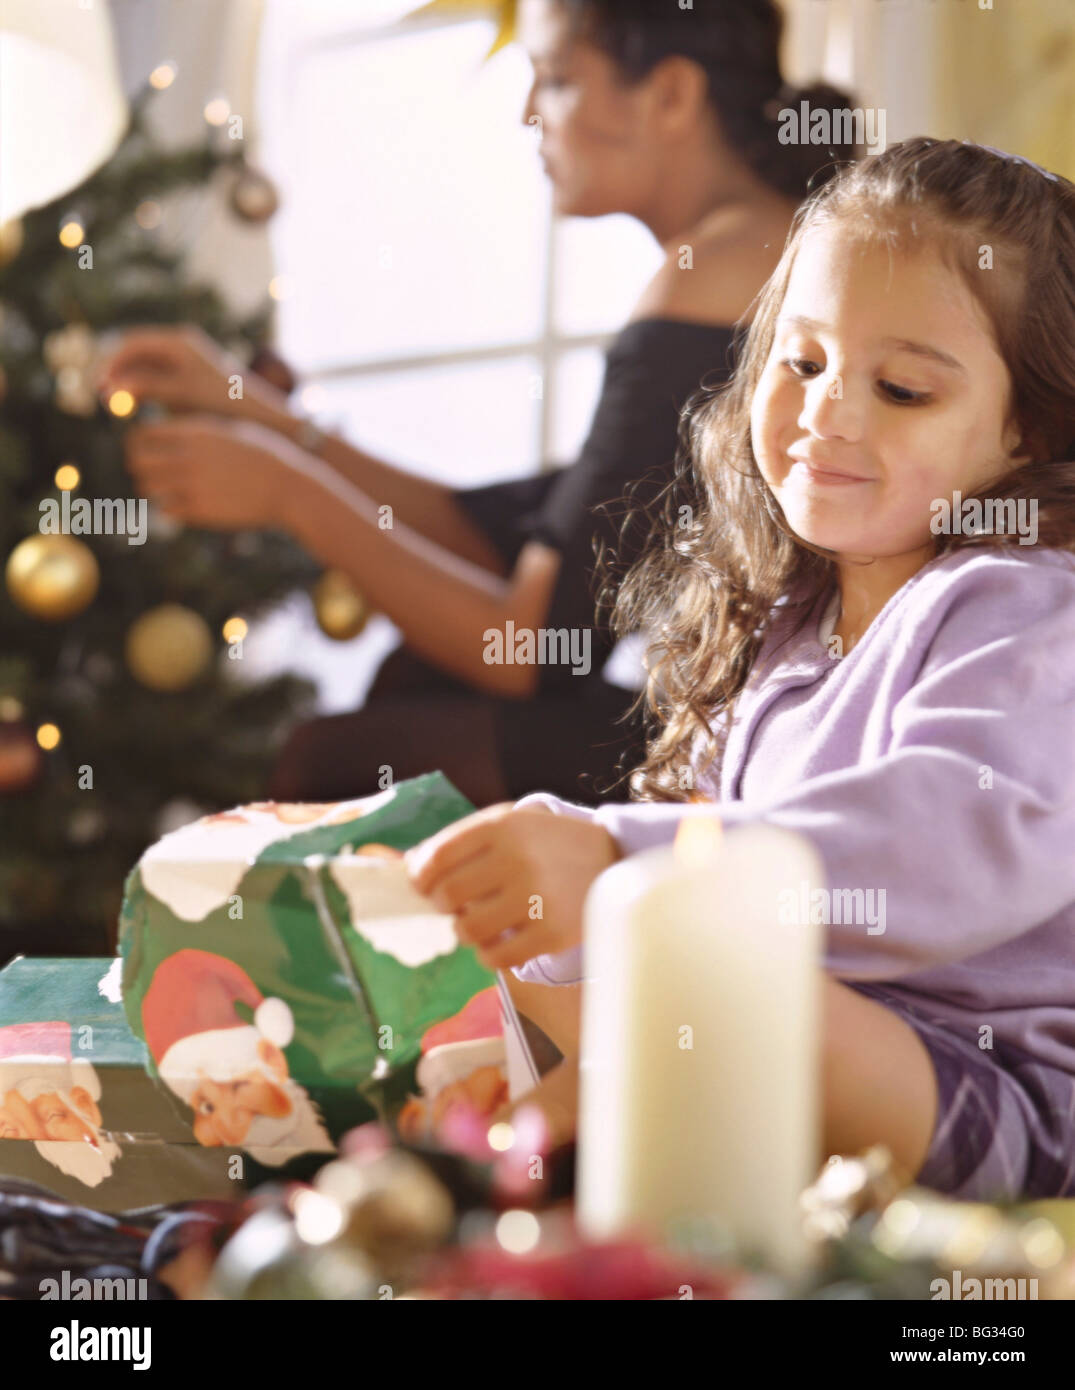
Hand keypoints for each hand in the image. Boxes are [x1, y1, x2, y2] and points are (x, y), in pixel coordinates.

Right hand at [98, 324, 287, 425]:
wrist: (260, 416)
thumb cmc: (224, 404)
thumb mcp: (183, 395)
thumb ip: (148, 387)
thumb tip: (112, 386)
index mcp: (178, 341)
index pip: (132, 343)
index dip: (111, 362)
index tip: (100, 384)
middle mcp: (180, 346)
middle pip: (134, 352)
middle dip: (115, 372)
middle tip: (100, 396)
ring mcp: (184, 361)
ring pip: (143, 367)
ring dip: (126, 382)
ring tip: (114, 404)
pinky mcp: (188, 378)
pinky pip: (155, 378)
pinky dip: (141, 390)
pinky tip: (134, 407)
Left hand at [124, 416, 295, 529]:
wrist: (289, 488)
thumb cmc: (264, 456)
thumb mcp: (230, 431)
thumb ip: (197, 432)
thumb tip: (168, 434)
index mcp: (194, 432)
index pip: (143, 435)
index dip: (139, 443)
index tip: (145, 450)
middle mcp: (188, 456)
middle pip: (138, 461)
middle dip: (139, 466)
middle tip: (150, 471)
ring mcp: (192, 485)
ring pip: (146, 487)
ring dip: (152, 488)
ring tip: (166, 489)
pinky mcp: (200, 511)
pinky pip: (166, 510)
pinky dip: (170, 507)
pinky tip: (185, 504)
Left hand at [405, 802, 619, 971]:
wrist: (615, 859)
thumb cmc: (548, 844)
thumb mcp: (510, 825)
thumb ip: (462, 840)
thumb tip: (410, 866)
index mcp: (504, 826)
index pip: (439, 857)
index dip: (421, 877)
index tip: (422, 887)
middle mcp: (518, 859)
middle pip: (449, 895)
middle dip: (444, 905)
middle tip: (455, 905)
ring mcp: (536, 898)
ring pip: (468, 930)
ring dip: (465, 930)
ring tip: (479, 923)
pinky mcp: (552, 933)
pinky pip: (496, 957)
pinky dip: (489, 954)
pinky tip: (501, 941)